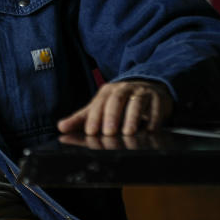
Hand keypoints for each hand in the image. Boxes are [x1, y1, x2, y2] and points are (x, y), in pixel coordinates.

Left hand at [56, 80, 172, 135]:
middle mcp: (125, 89)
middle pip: (117, 99)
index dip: (95, 117)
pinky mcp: (158, 99)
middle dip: (112, 116)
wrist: (148, 87)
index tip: (91, 131)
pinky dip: (153, 119)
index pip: (99, 102)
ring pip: (137, 102)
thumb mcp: (99, 108)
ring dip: (133, 117)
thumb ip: (81, 118)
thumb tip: (61, 127)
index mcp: (108, 91)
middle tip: (108, 133)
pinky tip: (149, 130)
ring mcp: (142, 92)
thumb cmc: (119, 102)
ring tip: (128, 133)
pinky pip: (156, 108)